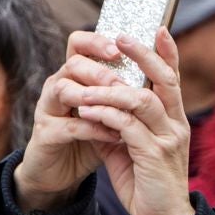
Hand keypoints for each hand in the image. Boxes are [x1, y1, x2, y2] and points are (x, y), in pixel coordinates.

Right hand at [15, 31, 127, 211]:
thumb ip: (132, 93)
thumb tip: (168, 72)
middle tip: (123, 83)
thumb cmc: (94, 138)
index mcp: (76, 77)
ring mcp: (49, 110)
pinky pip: (69, 126)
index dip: (98, 40)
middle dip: (101, 71)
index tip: (121, 45)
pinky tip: (115, 135)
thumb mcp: (115, 111)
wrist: (63, 174)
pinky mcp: (46, 135)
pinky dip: (94, 129)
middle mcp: (59, 87)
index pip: (79, 44)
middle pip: (73, 63)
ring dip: (94, 96)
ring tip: (120, 108)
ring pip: (63, 89)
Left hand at [30, 30, 196, 214]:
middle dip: (143, 55)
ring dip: (109, 90)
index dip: (167, 52)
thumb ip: (119, 125)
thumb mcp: (131, 148)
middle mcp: (177, 125)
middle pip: (165, 80)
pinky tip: (87, 111)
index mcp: (175, 121)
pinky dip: (105, 115)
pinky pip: (128, 126)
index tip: (157, 27)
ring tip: (84, 87)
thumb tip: (97, 105)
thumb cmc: (148, 185)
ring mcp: (168, 139)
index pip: (174, 79)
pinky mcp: (154, 156)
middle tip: (121, 37)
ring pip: (141, 100)